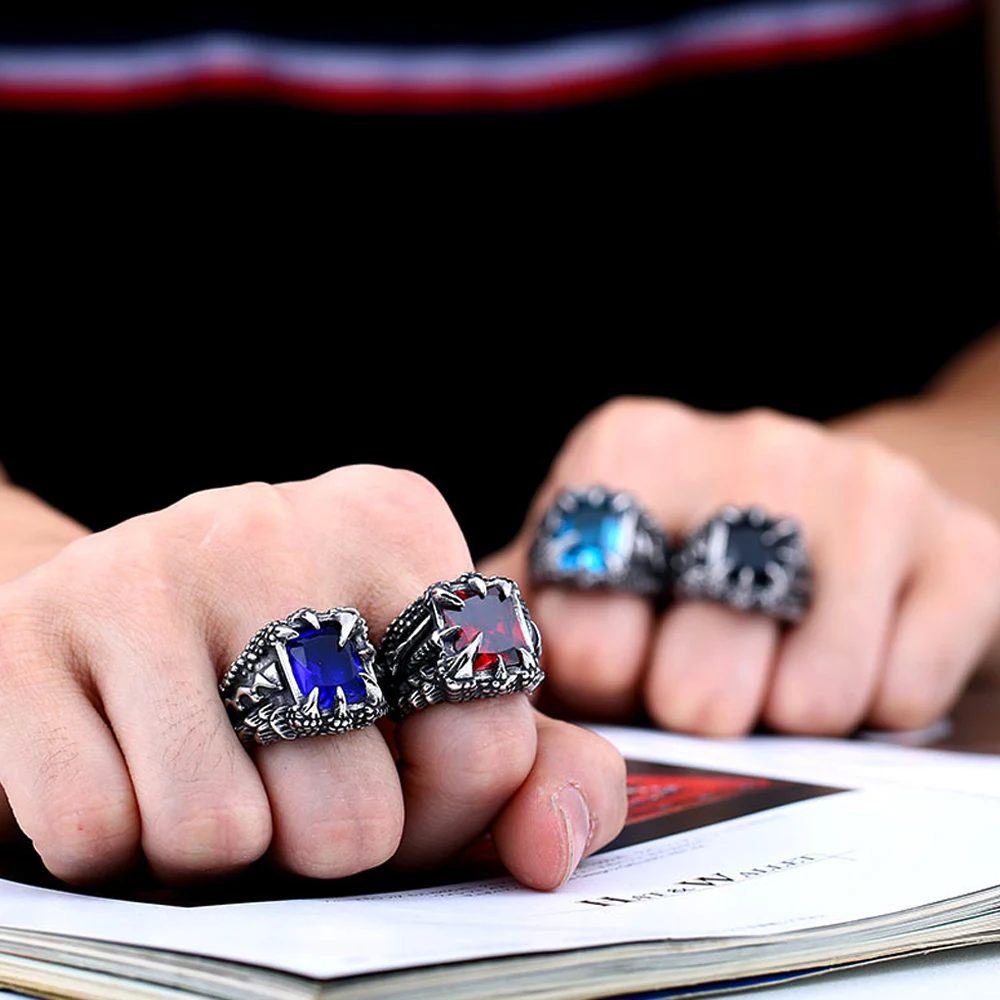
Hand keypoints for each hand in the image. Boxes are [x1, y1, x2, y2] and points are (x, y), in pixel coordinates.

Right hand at [0, 466, 624, 886]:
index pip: (487, 740)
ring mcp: (143, 569)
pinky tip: (119, 760)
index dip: (440, 810)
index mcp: (396, 523)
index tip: (389, 772)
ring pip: (219, 838)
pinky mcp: (27, 638)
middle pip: (357, 818)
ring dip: (212, 848)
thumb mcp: (422, 700)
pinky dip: (112, 841)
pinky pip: (96, 834)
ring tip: (200, 768)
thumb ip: (524, 767)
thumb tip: (548, 855)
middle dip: (318, 839)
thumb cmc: (290, 678)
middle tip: (282, 778)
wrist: (107, 629)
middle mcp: (274, 522)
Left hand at [482, 399, 999, 735]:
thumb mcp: (584, 569)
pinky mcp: (963, 545)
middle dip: (694, 706)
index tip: (622, 661)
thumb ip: (522, 626)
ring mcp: (866, 487)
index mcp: (632, 445)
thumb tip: (477, 720)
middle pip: (697, 681)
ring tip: (772, 666)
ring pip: (811, 697)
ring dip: (782, 711)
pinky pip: (901, 698)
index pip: (587, 625)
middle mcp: (751, 442)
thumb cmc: (681, 556)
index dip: (603, 674)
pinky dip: (868, 709)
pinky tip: (846, 652)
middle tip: (701, 683)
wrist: (827, 513)